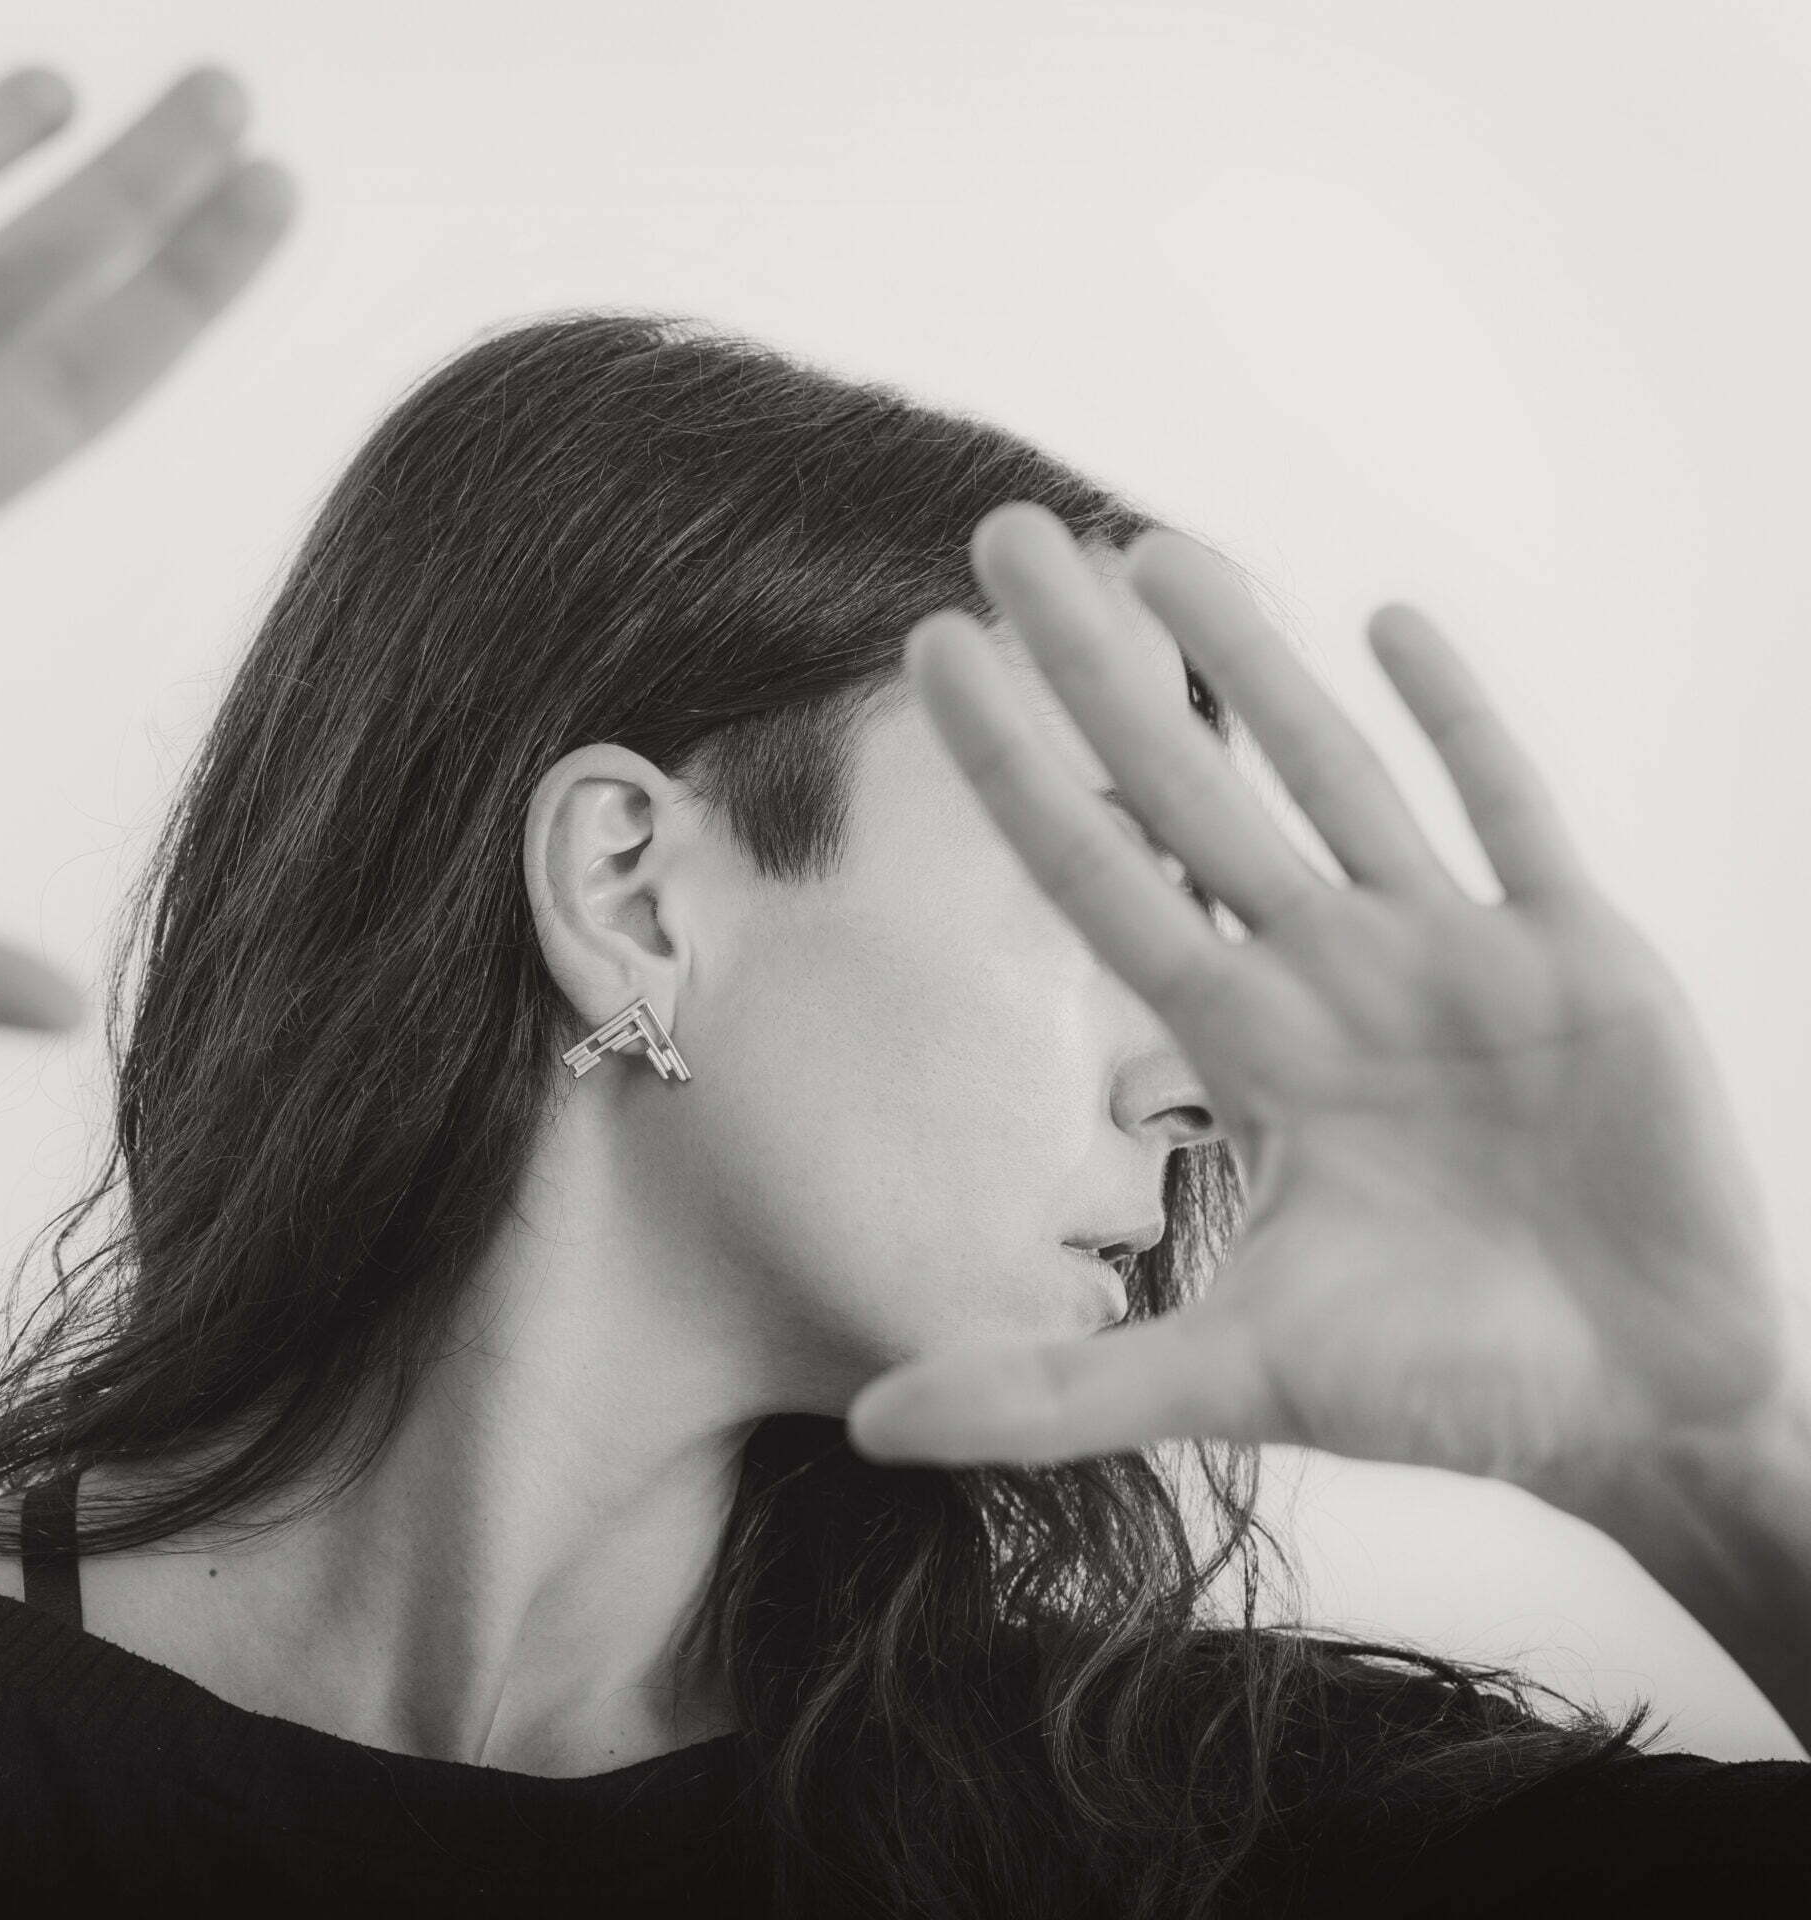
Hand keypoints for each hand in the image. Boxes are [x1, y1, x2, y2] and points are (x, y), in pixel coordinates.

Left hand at [845, 503, 1799, 1513]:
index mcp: (1247, 1046)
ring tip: (1158, 544)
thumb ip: (1048, 1389)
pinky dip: (1461, 720)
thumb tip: (860, 1424)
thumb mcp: (1225, 1379)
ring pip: (1333, 770)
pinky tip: (1392, 622)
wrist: (1637, 1405)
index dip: (1019, 766)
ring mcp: (1452, 951)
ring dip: (1254, 656)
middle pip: (1191, 781)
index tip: (933, 656)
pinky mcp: (1583, 953)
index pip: (1100, 873)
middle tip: (1006, 533)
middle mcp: (1331, 973)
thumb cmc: (1441, 1384)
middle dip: (1097, 661)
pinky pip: (1512, 810)